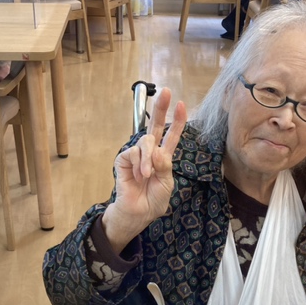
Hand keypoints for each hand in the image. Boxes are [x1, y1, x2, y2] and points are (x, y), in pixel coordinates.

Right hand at [102, 88, 187, 253]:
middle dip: (161, 108)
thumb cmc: (153, 200)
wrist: (138, 213)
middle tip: (166, 91)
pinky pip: (134, 153)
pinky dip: (139, 165)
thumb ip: (164, 166)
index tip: (182, 105)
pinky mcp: (124, 159)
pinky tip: (138, 176)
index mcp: (163, 157)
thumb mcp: (166, 183)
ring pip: (145, 142)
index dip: (177, 121)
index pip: (171, 136)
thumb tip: (156, 150)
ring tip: (146, 176)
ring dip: (148, 160)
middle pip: (156, 126)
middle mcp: (150, 153)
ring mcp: (137, 155)